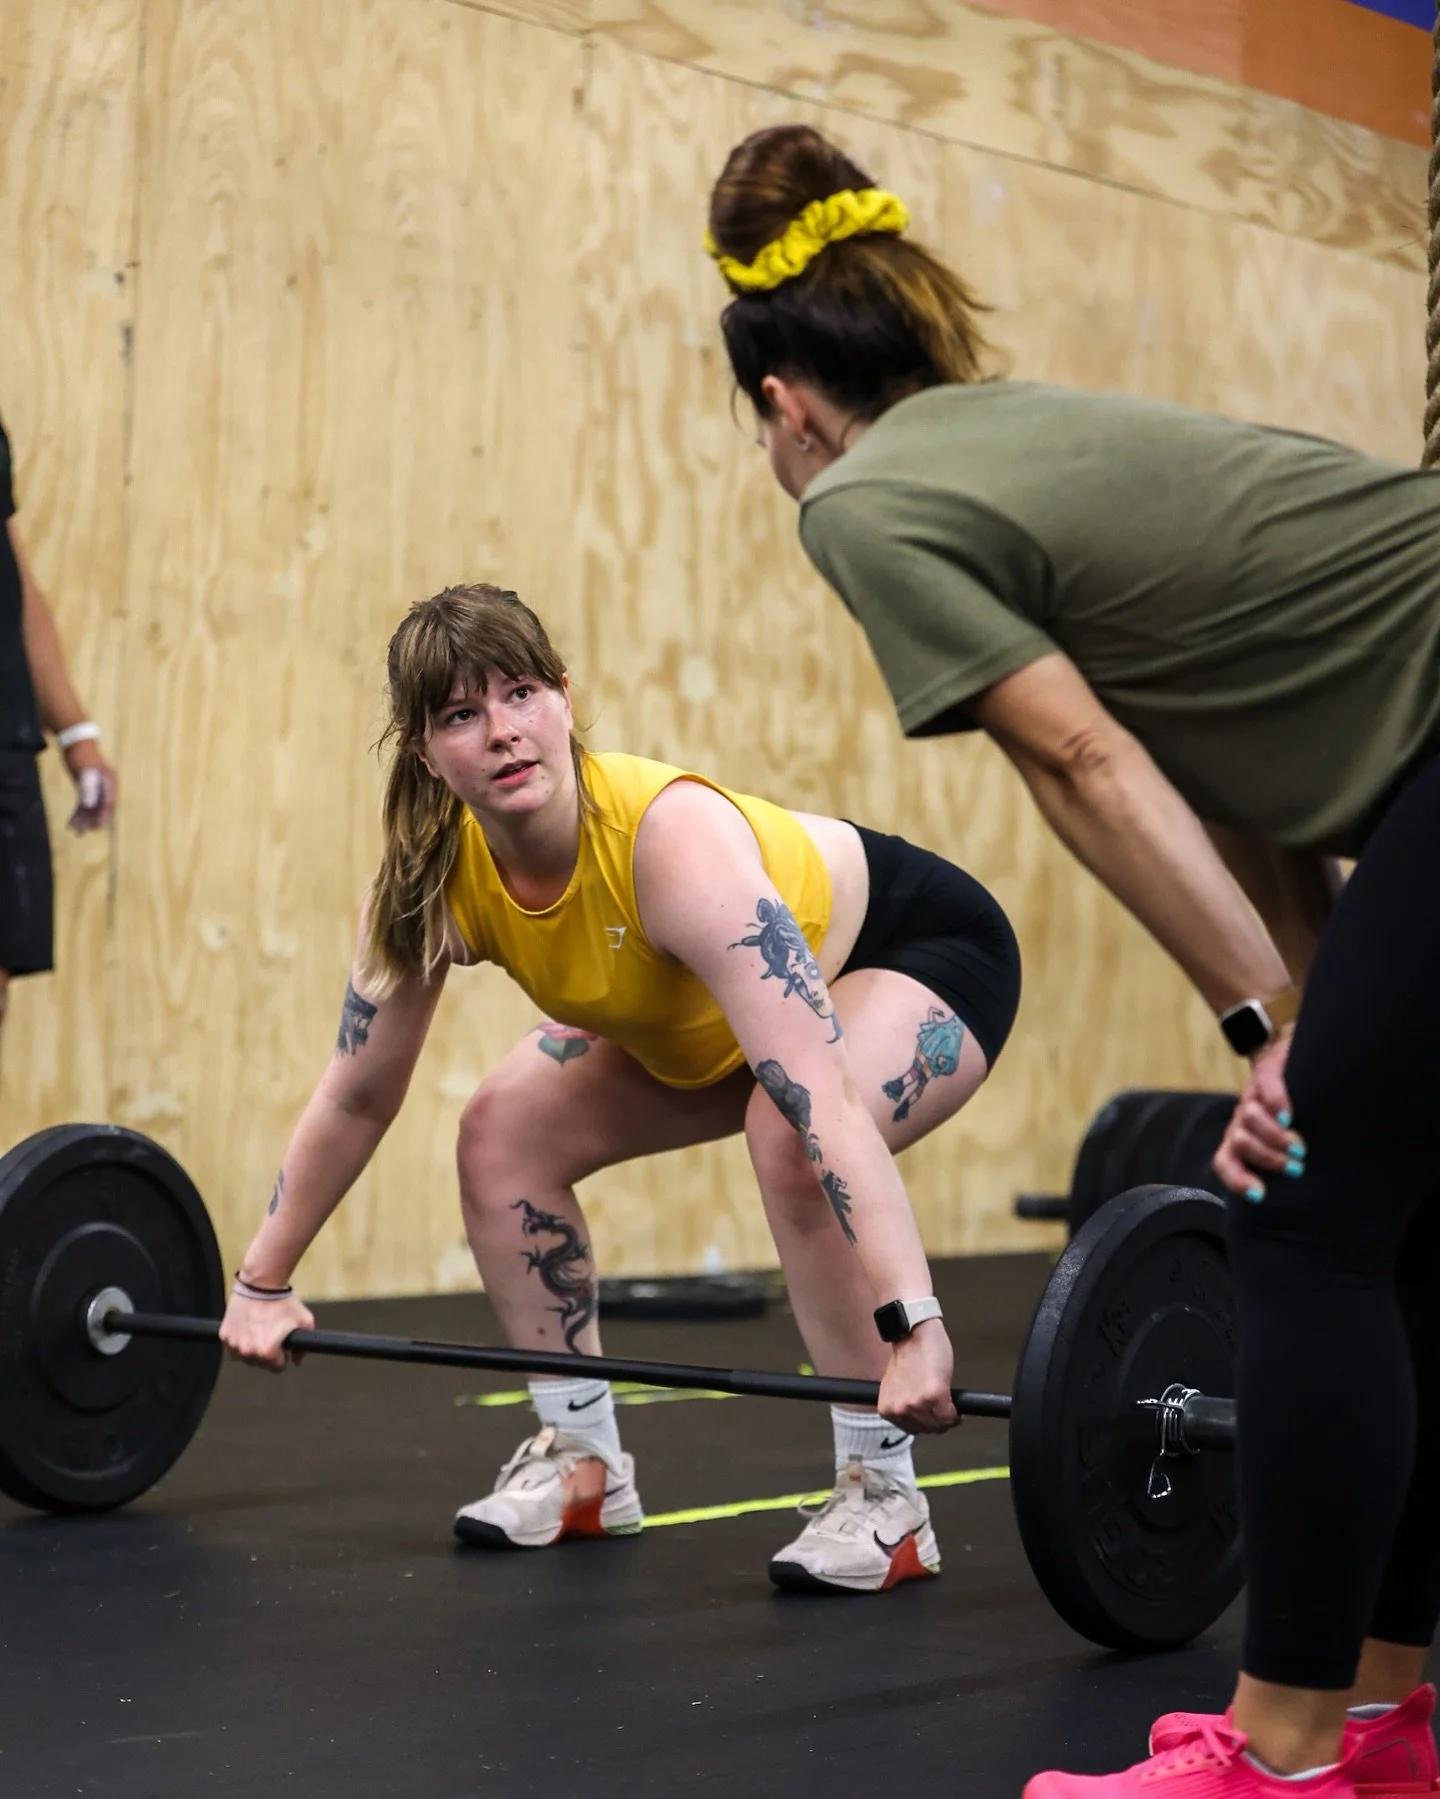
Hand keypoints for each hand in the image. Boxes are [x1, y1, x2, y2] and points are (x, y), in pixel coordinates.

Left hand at [62, 741, 116, 832]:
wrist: (75, 742)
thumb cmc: (81, 755)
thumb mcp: (84, 771)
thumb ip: (88, 788)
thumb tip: (90, 805)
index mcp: (109, 782)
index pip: (109, 803)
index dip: (103, 815)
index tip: (97, 826)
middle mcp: (105, 787)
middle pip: (101, 808)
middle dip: (93, 820)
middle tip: (86, 832)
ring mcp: (95, 788)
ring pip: (91, 808)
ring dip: (84, 819)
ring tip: (76, 831)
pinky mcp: (86, 789)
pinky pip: (83, 804)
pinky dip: (78, 813)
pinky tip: (72, 823)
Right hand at [219, 1290, 315, 1372]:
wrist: (261, 1283)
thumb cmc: (283, 1302)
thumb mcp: (304, 1322)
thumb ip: (303, 1346)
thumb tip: (297, 1361)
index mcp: (268, 1353)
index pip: (277, 1368)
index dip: (283, 1356)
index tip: (283, 1346)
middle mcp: (249, 1352)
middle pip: (260, 1363)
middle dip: (267, 1353)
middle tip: (271, 1335)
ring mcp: (234, 1344)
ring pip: (244, 1356)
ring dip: (252, 1348)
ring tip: (259, 1330)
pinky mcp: (224, 1334)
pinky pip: (232, 1345)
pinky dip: (239, 1339)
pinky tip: (248, 1326)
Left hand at [878, 1319, 958, 1433]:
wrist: (914, 1333)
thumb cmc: (908, 1353)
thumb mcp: (898, 1388)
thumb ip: (904, 1406)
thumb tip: (920, 1419)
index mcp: (887, 1409)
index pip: (914, 1430)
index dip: (928, 1423)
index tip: (935, 1416)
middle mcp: (900, 1410)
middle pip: (929, 1430)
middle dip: (940, 1421)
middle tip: (945, 1409)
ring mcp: (917, 1405)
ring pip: (941, 1425)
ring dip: (948, 1416)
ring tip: (948, 1402)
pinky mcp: (934, 1397)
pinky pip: (951, 1415)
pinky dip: (955, 1411)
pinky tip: (953, 1400)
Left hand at [1212, 1029, 1304, 1200]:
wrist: (1284, 1058)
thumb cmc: (1287, 1114)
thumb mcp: (1280, 1141)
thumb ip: (1282, 1162)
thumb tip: (1301, 1193)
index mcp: (1240, 1139)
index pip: (1225, 1163)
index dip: (1237, 1180)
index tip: (1260, 1194)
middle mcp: (1241, 1119)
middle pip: (1239, 1142)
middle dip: (1268, 1158)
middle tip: (1297, 1166)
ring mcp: (1252, 1095)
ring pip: (1248, 1117)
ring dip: (1273, 1136)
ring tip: (1299, 1145)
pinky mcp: (1266, 1071)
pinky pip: (1266, 1087)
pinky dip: (1277, 1104)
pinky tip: (1288, 1116)